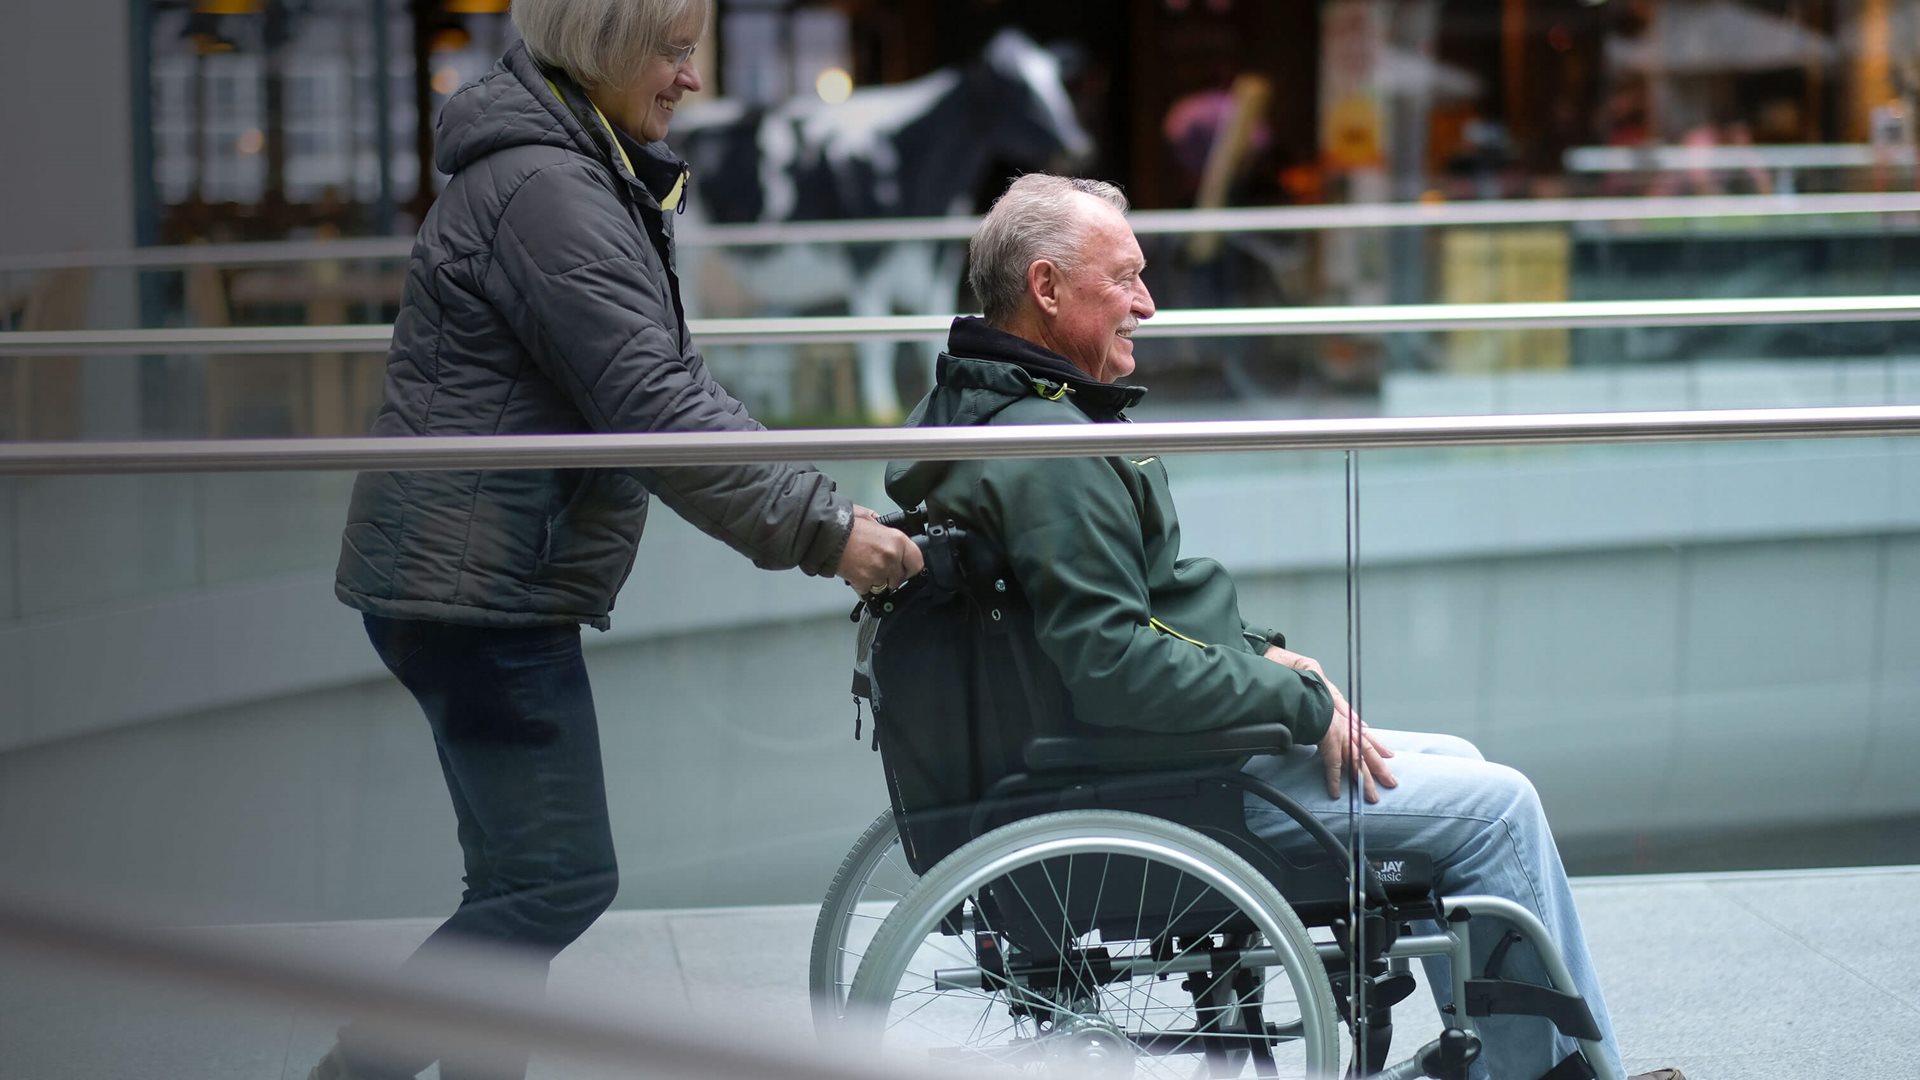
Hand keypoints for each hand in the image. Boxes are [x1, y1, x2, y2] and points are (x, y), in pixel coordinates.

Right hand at [837, 510, 923, 593]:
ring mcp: (879, 571)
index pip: (917, 562)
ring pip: (884, 586)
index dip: (910, 568)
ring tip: (865, 569)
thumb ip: (882, 526)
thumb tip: (883, 528)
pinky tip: (856, 574)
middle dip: (891, 576)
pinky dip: (862, 586)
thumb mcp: (869, 518)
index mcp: (897, 540)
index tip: (905, 570)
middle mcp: (891, 557)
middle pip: (900, 578)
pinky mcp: (865, 582)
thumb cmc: (845, 525)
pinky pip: (868, 591)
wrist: (826, 535)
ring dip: (876, 581)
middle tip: (879, 568)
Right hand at [1262, 645, 1396, 802]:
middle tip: (1391, 783)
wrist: (1299, 683)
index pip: (1363, 733)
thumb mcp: (1322, 693)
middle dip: (1379, 767)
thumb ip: (1333, 704)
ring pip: (1356, 759)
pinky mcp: (1326, 737)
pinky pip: (1331, 763)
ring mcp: (1338, 731)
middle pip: (1366, 749)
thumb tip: (1347, 719)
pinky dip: (1334, 779)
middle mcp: (1344, 723)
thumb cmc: (1305, 687)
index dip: (1377, 744)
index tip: (1389, 755)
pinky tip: (1336, 793)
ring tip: (1371, 796)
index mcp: (1342, 714)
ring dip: (1363, 779)